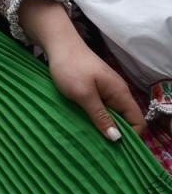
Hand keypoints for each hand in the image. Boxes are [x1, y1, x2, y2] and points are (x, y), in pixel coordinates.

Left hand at [18, 0, 142, 138]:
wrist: (57, 44)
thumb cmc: (70, 68)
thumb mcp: (83, 94)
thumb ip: (100, 116)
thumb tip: (116, 138)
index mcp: (120, 93)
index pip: (137, 120)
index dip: (130, 136)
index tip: (115, 149)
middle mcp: (117, 92)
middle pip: (124, 119)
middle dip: (115, 133)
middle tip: (99, 149)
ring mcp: (105, 89)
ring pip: (110, 114)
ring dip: (102, 125)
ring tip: (89, 139)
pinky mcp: (93, 87)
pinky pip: (99, 107)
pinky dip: (94, 116)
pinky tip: (82, 124)